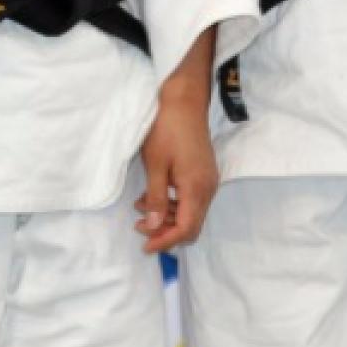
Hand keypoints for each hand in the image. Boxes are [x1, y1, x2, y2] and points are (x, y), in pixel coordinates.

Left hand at [136, 87, 218, 253]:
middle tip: (138, 227)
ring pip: (190, 213)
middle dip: (165, 231)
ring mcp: (208, 181)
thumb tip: (152, 226)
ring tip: (140, 207)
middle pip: (190, 225)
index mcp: (197, 188)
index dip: (165, 241)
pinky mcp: (204, 174)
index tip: (145, 247)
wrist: (184, 100)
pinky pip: (190, 199)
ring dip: (166, 216)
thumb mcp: (155, 165)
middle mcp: (208, 188)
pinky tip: (152, 196)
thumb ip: (155, 198)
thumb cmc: (166, 128)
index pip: (185, 229)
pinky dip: (172, 204)